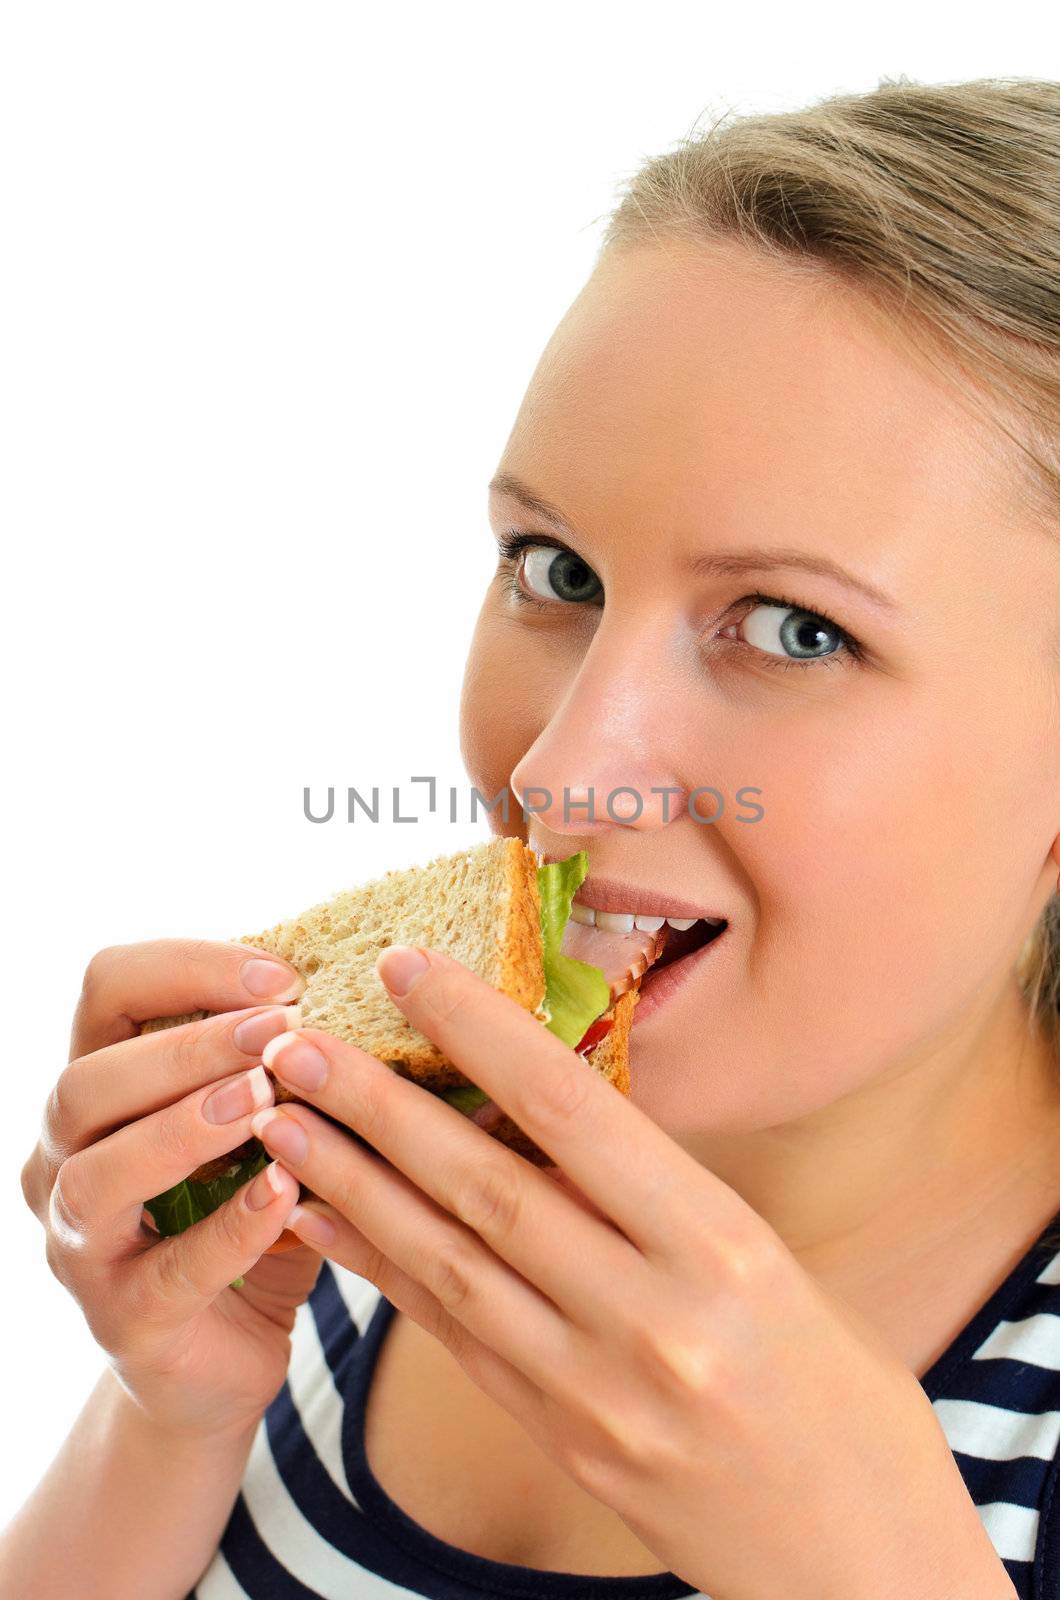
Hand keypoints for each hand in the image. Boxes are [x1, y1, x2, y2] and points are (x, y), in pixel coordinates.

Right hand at [21, 939, 323, 1440]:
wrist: (218, 1360)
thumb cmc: (246, 1214)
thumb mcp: (260, 1127)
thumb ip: (280, 1064)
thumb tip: (365, 984)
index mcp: (100, 1087)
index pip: (109, 988)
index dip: (188, 967)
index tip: (284, 977)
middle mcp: (63, 1158)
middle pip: (86, 1080)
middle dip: (187, 1047)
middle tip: (281, 1029)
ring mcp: (79, 1245)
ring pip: (97, 1174)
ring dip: (184, 1127)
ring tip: (266, 1099)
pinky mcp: (123, 1322)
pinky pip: (169, 1271)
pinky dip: (231, 1227)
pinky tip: (287, 1192)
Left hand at [256, 946, 1015, 1599]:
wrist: (856, 1560)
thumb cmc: (840, 1393)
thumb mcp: (772, 1263)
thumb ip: (662, 1198)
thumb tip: (550, 1107)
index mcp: (721, 1251)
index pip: (575, 1116)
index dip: (480, 1033)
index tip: (408, 969)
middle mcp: (649, 1318)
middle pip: (486, 1189)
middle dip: (379, 1107)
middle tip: (294, 1042)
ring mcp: (593, 1392)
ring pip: (448, 1265)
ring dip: (353, 1186)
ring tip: (282, 1121)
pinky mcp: (558, 1440)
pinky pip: (452, 1336)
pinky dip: (382, 1271)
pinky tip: (325, 1220)